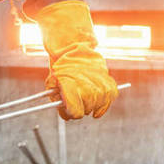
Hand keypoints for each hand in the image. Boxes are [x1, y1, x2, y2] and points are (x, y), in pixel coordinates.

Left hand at [35, 0, 118, 119]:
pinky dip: (102, 102)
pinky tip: (95, 95)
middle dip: (79, 105)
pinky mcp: (111, 86)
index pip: (75, 113)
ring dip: (90, 102)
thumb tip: (66, 115)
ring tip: (84, 89)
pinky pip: (107, 102)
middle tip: (75, 95)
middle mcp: (89, 88)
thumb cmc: (62, 66)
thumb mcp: (52, 81)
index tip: (67, 108)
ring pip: (96, 108)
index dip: (70, 112)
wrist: (76, 47)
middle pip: (86, 111)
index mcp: (72, 87)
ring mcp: (102, 88)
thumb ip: (57, 100)